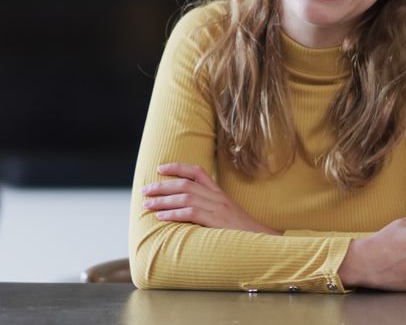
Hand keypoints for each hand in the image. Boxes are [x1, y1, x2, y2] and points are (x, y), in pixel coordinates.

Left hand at [142, 163, 280, 234]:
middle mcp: (217, 196)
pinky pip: (191, 213)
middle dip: (162, 185)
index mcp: (219, 191)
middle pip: (185, 184)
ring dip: (163, 200)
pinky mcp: (216, 221)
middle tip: (145, 190)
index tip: (160, 168)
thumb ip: (208, 205)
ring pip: (185, 197)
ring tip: (148, 204)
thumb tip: (186, 205)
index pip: (197, 171)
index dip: (177, 167)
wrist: (260, 239)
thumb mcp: (225, 212)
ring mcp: (217, 208)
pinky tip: (161, 217)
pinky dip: (174, 214)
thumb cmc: (240, 229)